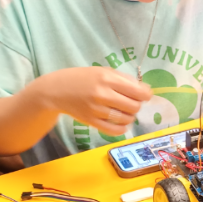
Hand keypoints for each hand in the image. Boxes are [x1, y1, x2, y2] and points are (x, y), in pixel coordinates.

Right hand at [28, 67, 151, 135]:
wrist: (57, 90)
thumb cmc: (83, 78)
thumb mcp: (103, 71)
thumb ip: (124, 79)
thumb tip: (146, 90)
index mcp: (107, 78)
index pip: (138, 91)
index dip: (146, 95)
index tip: (144, 95)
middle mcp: (102, 94)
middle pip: (134, 107)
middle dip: (137, 105)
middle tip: (130, 102)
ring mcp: (96, 110)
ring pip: (126, 119)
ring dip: (130, 116)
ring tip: (124, 111)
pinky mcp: (91, 122)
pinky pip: (114, 130)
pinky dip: (122, 128)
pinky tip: (121, 122)